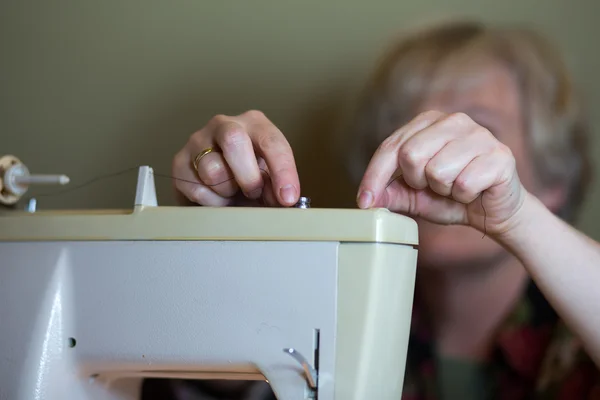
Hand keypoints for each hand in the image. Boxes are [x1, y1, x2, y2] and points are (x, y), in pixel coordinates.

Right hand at [172, 110, 300, 206]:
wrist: (215, 183)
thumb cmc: (248, 176)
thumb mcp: (268, 177)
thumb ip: (276, 186)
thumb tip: (285, 199)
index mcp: (254, 124)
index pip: (271, 141)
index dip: (282, 171)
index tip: (287, 198)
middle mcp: (224, 125)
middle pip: (234, 141)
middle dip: (247, 176)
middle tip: (253, 194)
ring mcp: (198, 141)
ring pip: (212, 170)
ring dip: (227, 191)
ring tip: (232, 192)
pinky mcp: (179, 161)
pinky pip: (196, 188)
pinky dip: (211, 202)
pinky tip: (216, 197)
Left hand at [357, 111, 527, 235]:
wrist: (494, 211)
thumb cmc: (452, 197)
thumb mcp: (414, 196)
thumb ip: (390, 193)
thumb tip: (366, 200)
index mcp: (428, 122)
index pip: (391, 146)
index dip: (374, 176)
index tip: (364, 202)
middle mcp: (454, 121)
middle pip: (411, 155)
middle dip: (417, 181)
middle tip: (434, 186)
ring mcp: (480, 135)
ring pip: (438, 171)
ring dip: (444, 190)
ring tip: (456, 187)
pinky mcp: (500, 155)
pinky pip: (464, 183)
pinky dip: (464, 196)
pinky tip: (474, 191)